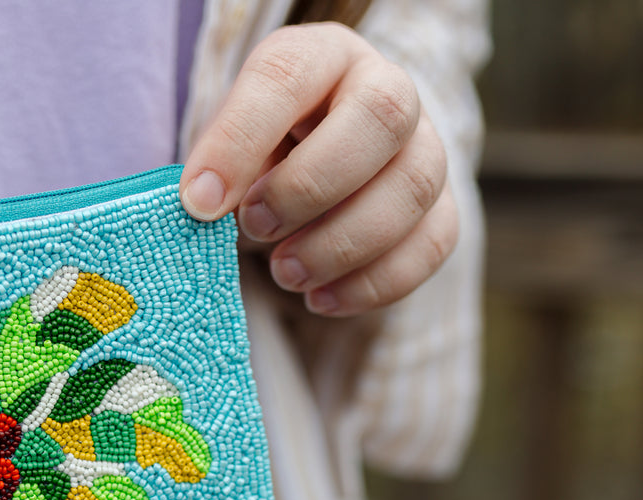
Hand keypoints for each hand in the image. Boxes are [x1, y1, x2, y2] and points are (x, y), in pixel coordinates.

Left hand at [179, 23, 457, 316]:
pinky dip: (373, 283)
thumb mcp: (232, 145)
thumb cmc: (266, 152)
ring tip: (285, 273)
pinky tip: (321, 298)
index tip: (199, 200)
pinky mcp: (443, 207)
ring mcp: (426, 146)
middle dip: (309, 186)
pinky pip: (432, 243)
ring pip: (414, 186)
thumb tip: (202, 206)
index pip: (288, 75)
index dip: (240, 138)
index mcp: (321, 57)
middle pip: (380, 117)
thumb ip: (220, 169)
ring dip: (341, 243)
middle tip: (254, 227)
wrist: (322, 169)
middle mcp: (387, 87)